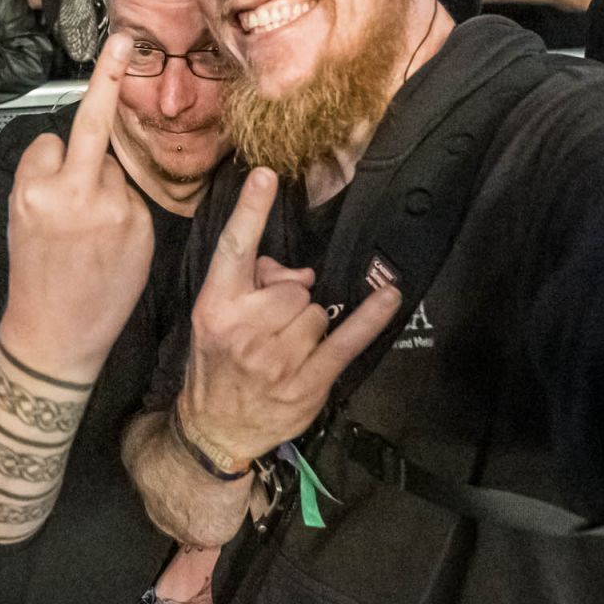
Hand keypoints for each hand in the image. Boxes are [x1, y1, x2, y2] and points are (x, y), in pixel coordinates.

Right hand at [0, 36, 153, 372]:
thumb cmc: (37, 277)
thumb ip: (49, 180)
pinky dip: (124, 214)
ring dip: (106, 190)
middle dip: (108, 78)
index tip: (62, 145)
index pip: (51, 142)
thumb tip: (80, 151)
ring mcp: (112, 208)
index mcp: (34, 189)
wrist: (56, 333)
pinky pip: (133, 198)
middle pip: (93, 124)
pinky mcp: (141, 225)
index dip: (51, 161)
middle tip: (123, 40)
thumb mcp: (22, 220)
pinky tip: (109, 247)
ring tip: (90, 238)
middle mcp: (73, 192)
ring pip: (114, 170)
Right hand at [179, 170, 402, 469]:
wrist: (215, 428)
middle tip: (271, 324)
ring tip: (286, 348)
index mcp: (216, 307)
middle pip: (293, 288)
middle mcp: (245, 331)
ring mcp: (277, 360)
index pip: (235, 249)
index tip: (266, 175)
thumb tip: (298, 272)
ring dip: (308, 325)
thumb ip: (250, 283)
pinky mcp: (308, 382)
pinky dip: (370, 318)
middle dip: (289, 300)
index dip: (251, 210)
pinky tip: (388, 296)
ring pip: (316, 312)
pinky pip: (347, 340)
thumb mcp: (215, 319)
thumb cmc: (217, 364)